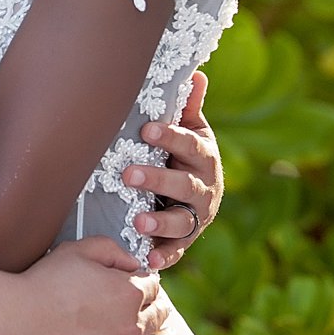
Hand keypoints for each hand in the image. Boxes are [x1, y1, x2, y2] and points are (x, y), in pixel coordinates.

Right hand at [0, 239, 175, 334]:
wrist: (15, 321)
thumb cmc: (42, 285)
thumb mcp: (79, 250)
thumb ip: (113, 250)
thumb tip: (133, 263)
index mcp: (128, 292)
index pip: (153, 287)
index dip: (146, 284)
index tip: (140, 286)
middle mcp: (132, 326)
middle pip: (159, 317)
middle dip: (157, 309)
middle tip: (151, 309)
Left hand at [123, 72, 223, 272]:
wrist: (197, 196)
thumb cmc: (185, 155)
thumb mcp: (191, 131)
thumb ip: (188, 107)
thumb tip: (197, 74)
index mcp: (204, 156)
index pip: (189, 145)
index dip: (170, 137)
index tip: (146, 130)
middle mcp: (205, 188)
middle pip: (184, 186)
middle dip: (157, 180)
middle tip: (128, 174)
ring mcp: (197, 217)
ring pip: (183, 222)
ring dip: (161, 223)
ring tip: (138, 221)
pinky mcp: (185, 241)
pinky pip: (177, 252)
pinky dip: (164, 257)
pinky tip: (148, 261)